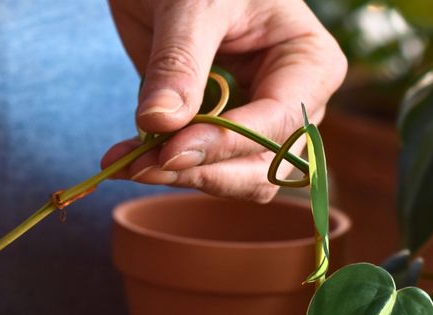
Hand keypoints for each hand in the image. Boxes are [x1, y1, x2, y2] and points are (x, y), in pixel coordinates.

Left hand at [103, 0, 346, 201]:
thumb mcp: (191, 7)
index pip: (278, 122)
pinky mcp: (216, 131)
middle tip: (144, 167)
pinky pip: (197, 167)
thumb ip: (178, 63)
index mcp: (309, 63)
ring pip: (232, 178)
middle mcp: (292, 101)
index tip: (169, 152)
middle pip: (263, 166)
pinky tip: (123, 159)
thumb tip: (160, 123)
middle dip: (203, 172)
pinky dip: (160, 169)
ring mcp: (256, 121)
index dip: (225, 144)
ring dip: (178, 178)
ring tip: (128, 163)